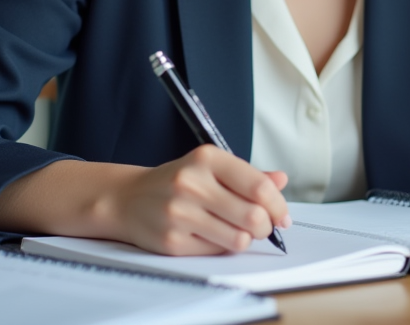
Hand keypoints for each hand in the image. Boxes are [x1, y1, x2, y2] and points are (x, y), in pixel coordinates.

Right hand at [113, 145, 290, 255]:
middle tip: (261, 227)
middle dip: (265, 227)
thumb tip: (281, 180)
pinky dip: (221, 247)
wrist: (128, 198)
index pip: (258, 186)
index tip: (282, 217)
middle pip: (253, 216)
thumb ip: (248, 175)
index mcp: (207, 158)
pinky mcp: (172, 240)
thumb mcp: (210, 167)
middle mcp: (192, 182)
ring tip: (235, 231)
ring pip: (238, 239)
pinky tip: (211, 235)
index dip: (278, 206)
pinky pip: (216, 252)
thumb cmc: (176, 182)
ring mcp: (180, 213)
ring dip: (244, 239)